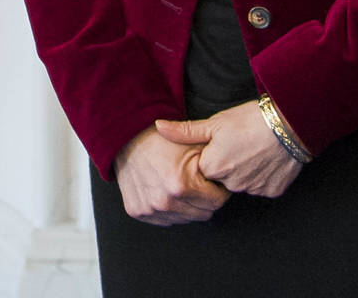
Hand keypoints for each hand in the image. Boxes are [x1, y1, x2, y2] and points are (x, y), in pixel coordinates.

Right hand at [112, 125, 230, 225]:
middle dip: (205, 199)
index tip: (213, 181)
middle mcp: (164, 202)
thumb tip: (231, 178)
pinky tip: (166, 192)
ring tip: (180, 186)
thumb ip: (215, 163)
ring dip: (188, 206)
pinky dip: (170, 209)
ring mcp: (150, 209)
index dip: (218, 189)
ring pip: (186, 219)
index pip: (217, 201)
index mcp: (181, 186)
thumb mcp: (192, 145)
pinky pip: (166, 220)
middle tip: (197, 183)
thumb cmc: (159, 140)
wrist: (125, 138)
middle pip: (204, 213)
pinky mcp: (138, 212)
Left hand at [157, 102, 301, 198]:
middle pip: (221, 178)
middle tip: (237, 145)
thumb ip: (185, 131)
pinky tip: (264, 158)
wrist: (289, 124)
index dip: (210, 155)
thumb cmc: (249, 120)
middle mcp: (232, 184)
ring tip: (251, 149)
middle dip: (226, 165)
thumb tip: (158, 127)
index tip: (219, 143)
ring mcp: (254, 189)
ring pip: (241, 183)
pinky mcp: (273, 191)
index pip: (203, 168)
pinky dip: (261, 175)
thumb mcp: (214, 123)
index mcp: (213, 168)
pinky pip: (260, 186)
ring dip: (243, 171)